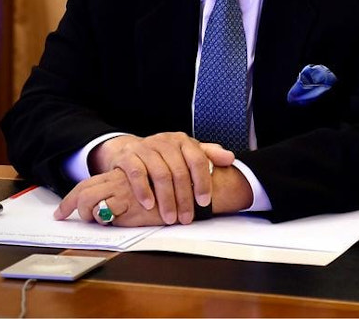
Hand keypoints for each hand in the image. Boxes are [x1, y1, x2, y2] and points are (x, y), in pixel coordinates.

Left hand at [54, 166, 163, 226]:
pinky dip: (101, 219)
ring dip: (84, 213)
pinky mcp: (130, 204)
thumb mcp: (142, 191)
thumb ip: (125, 194)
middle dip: (69, 204)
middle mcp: (119, 180)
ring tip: (91, 220)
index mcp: (120, 175)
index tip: (61, 211)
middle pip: (83, 190)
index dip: (71, 198)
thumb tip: (105, 213)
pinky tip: (111, 222)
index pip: (88, 183)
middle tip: (60, 215)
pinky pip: (104, 212)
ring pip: (88, 199)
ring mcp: (123, 191)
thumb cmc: (168, 194)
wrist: (188, 193)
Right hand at [87, 132, 233, 224]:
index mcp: (182, 141)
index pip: (198, 160)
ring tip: (170, 218)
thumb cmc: (163, 155)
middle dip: (184, 198)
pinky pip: (137, 173)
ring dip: (166, 199)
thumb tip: (229, 158)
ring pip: (160, 174)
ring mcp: (146, 148)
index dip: (202, 181)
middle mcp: (165, 142)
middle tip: (186, 218)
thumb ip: (208, 155)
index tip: (204, 201)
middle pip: (179, 171)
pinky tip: (149, 205)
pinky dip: (143, 190)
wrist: (129, 149)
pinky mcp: (128, 156)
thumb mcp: (186, 152)